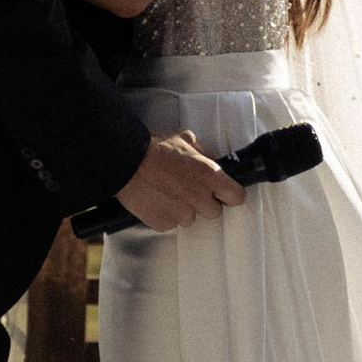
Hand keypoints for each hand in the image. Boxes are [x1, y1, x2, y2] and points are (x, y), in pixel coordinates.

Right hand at [116, 132, 244, 233]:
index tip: (224, 192)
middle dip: (204, 201)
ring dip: (184, 208)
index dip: (230, 194)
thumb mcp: (186, 138)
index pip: (237, 197)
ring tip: (166, 190)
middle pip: (214, 211)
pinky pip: (171, 222)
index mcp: (210, 176)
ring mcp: (181, 214)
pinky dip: (165, 213)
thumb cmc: (153, 147)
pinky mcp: (164, 223)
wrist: (124, 161)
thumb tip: (214, 161)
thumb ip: (205, 153)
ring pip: (191, 218)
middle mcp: (199, 198)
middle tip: (187, 187)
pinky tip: (155, 197)